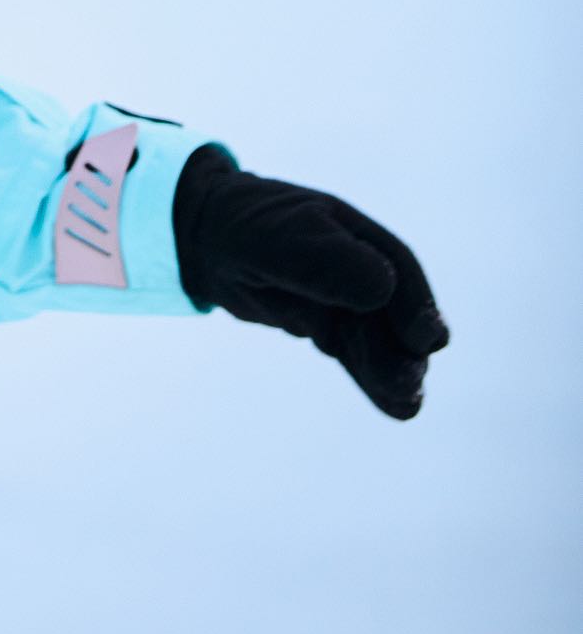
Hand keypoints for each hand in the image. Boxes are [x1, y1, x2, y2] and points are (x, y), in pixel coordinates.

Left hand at [172, 145, 449, 418]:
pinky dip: (373, 378)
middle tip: (411, 384)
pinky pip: (356, 354)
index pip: (396, 267)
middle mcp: (357, 264)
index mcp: (351, 233)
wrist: (205, 236)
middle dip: (404, 349)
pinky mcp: (328, 323)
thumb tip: (383, 289)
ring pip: (376, 339)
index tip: (428, 341)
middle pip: (392, 311)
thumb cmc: (243, 226)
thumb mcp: (277, 239)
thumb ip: (323, 262)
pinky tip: (396, 407)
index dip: (415, 303)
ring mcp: (344, 296)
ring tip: (407, 405)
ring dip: (393, 370)